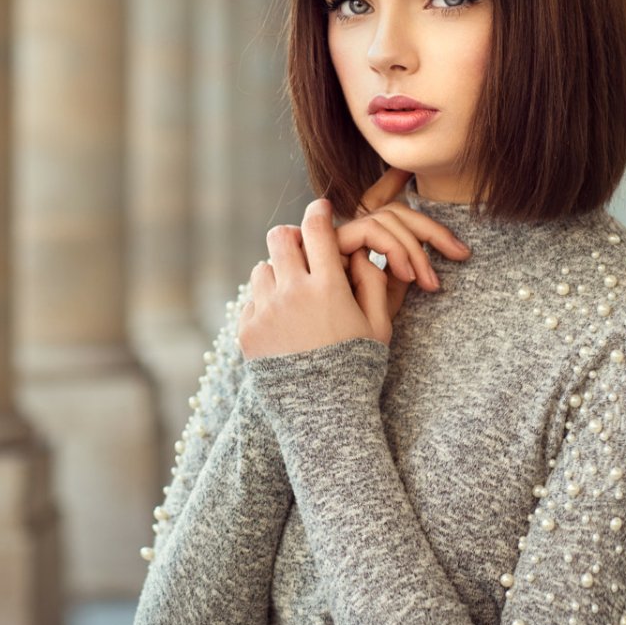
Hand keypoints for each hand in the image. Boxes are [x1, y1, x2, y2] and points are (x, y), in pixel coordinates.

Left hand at [238, 199, 393, 357]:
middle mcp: (292, 292)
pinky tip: (284, 326)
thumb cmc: (358, 369)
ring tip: (293, 296)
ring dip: (278, 274)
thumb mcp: (378, 325)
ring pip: (262, 268)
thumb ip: (371, 282)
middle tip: (302, 249)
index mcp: (328, 286)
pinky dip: (266, 305)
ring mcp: (265, 311)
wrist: (323, 415)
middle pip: (280, 236)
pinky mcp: (247, 331)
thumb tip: (354, 251)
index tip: (320, 209)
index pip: (317, 228)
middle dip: (293, 237)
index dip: (319, 212)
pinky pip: (252, 302)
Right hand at [331, 166, 472, 324]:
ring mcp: (335, 237)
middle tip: (462, 253)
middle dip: (432, 230)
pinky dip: (395, 248)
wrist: (330, 358)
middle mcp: (345, 235)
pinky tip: (407, 275)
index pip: (379, 200)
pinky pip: (371, 229)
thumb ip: (404, 272)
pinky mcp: (329, 244)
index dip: (391, 180)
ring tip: (429, 282)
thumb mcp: (389, 298)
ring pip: (387, 218)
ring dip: (416, 248)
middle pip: (394, 211)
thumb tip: (421, 247)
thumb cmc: (358, 333)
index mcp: (359, 243)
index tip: (407, 169)